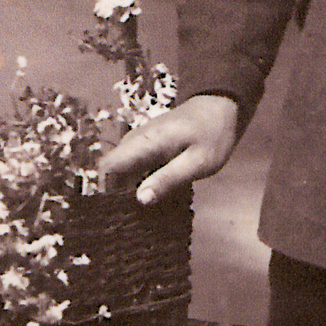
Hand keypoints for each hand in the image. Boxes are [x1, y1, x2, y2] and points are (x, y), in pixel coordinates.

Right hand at [98, 93, 238, 204]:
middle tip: (131, 219)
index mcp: (145, 143)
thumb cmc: (212, 134)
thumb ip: (168, 179)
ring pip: (121, 168)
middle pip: (111, 170)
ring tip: (140, 212)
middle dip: (117, 194)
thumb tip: (140, 199)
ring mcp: (139, 140)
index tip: (113, 213)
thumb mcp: (198, 162)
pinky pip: (133, 165)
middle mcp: (135, 140)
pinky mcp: (146, 144)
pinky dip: (137, 180)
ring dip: (127, 188)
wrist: (221, 106)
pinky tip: (151, 195)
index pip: (108, 166)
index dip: (105, 190)